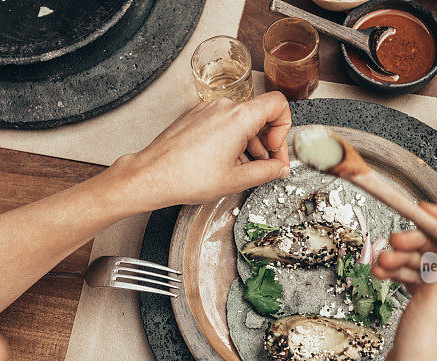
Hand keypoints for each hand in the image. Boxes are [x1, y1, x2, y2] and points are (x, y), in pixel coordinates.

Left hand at [113, 92, 291, 209]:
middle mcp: (224, 106)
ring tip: (243, 168)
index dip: (284, 128)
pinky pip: (223, 122)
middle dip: (267, 141)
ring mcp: (208, 109)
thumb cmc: (187, 177)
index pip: (278, 104)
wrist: (153, 176)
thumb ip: (266, 171)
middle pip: (260, 115)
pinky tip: (225, 162)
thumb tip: (280, 168)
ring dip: (249, 143)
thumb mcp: (236, 180)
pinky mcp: (195, 116)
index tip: (274, 150)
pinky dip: (231, 139)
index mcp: (239, 117)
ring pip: (241, 120)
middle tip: (266, 165)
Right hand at [373, 203, 436, 360]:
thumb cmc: (430, 354)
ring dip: (403, 261)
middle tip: (394, 239)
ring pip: (429, 265)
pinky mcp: (435, 309)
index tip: (424, 210)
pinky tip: (383, 272)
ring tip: (381, 260)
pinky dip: (401, 275)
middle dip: (416, 244)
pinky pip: (419, 281)